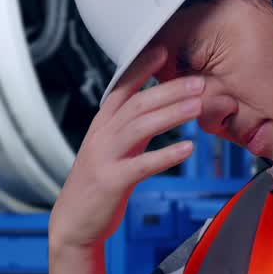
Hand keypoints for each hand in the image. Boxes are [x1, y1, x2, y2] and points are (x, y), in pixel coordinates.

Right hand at [48, 45, 224, 251]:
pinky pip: (141, 164)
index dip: (142, 68)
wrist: (74, 223)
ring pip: (140, 127)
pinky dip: (166, 155)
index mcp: (102, 125)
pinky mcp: (111, 181)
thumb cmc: (98, 185)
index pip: (122, 88)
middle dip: (169, 90)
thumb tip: (160, 107)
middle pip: (137, 104)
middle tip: (198, 82)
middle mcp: (101, 136)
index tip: (163, 50)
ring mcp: (104, 157)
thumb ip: (133, 127)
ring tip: (197, 106)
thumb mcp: (113, 149)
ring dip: (170, 114)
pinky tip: (188, 149)